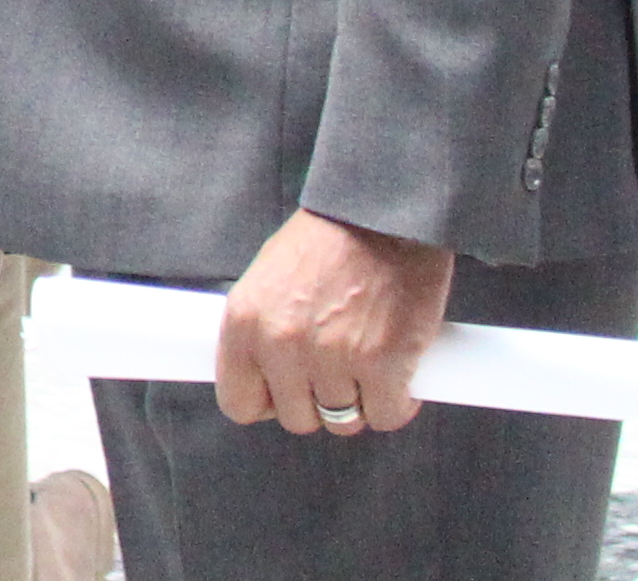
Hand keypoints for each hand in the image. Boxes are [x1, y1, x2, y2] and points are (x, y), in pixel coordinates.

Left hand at [216, 210, 452, 436]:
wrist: (381, 215)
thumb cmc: (326, 244)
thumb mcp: (267, 281)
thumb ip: (261, 330)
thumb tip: (264, 377)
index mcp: (243, 323)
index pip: (238, 403)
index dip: (266, 401)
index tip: (286, 391)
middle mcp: (281, 345)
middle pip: (295, 418)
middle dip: (317, 402)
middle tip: (337, 370)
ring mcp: (332, 359)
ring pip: (342, 422)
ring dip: (358, 401)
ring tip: (368, 363)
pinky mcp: (384, 367)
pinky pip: (387, 416)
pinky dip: (398, 402)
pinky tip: (399, 373)